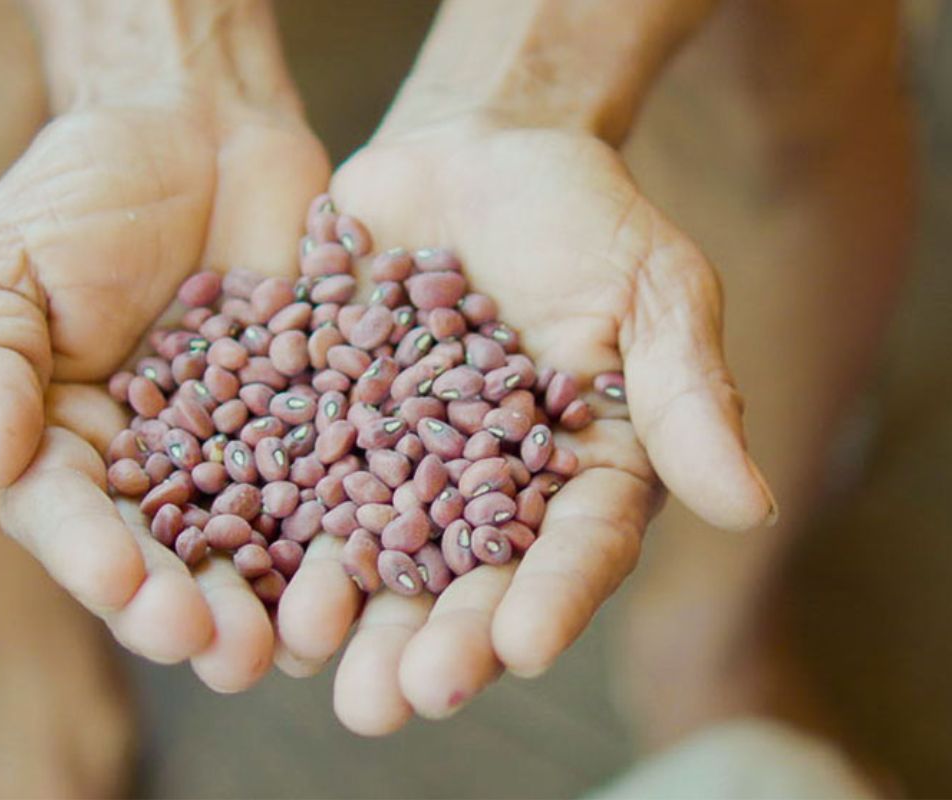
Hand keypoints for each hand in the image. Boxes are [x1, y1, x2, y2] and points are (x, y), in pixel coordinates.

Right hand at [0, 97, 328, 690]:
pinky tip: (372, 567)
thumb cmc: (81, 192)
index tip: (121, 582)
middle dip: (191, 610)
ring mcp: (243, 455)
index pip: (68, 518)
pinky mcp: (319, 426)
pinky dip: (353, 529)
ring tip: (295, 641)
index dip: (92, 556)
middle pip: (168, 560)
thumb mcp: (5, 262)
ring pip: (257, 548)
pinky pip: (338, 484)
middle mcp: (154, 472)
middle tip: (222, 651)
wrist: (197, 130)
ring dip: (275, 602)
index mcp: (64, 447)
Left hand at [272, 118, 775, 732]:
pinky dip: (263, 522)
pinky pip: (288, 480)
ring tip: (306, 650)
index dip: (550, 599)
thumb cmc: (580, 218)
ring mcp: (394, 465)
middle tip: (395, 699)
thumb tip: (751, 503)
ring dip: (339, 611)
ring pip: (368, 554)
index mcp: (576, 477)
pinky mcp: (317, 423)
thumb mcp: (649, 291)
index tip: (520, 644)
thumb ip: (685, 395)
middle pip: (459, 582)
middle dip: (429, 642)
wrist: (470, 155)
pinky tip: (235, 565)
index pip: (573, 551)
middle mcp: (482, 493)